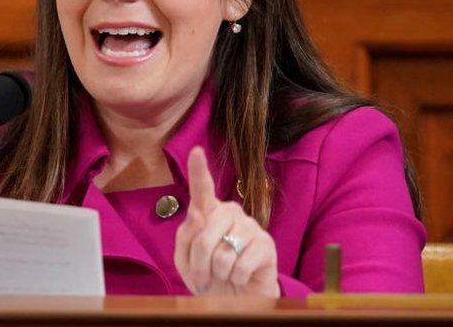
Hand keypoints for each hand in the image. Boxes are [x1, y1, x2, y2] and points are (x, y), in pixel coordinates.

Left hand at [173, 147, 279, 296]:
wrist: (234, 301)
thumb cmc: (208, 275)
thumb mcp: (185, 260)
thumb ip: (186, 236)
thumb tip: (196, 212)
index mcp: (209, 212)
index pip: (202, 189)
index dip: (198, 170)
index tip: (196, 151)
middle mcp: (230, 213)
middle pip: (203, 236)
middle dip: (198, 264)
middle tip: (204, 277)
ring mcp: (250, 226)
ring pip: (221, 254)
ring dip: (217, 274)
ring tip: (223, 275)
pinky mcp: (266, 244)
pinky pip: (240, 265)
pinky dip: (235, 279)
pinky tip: (239, 277)